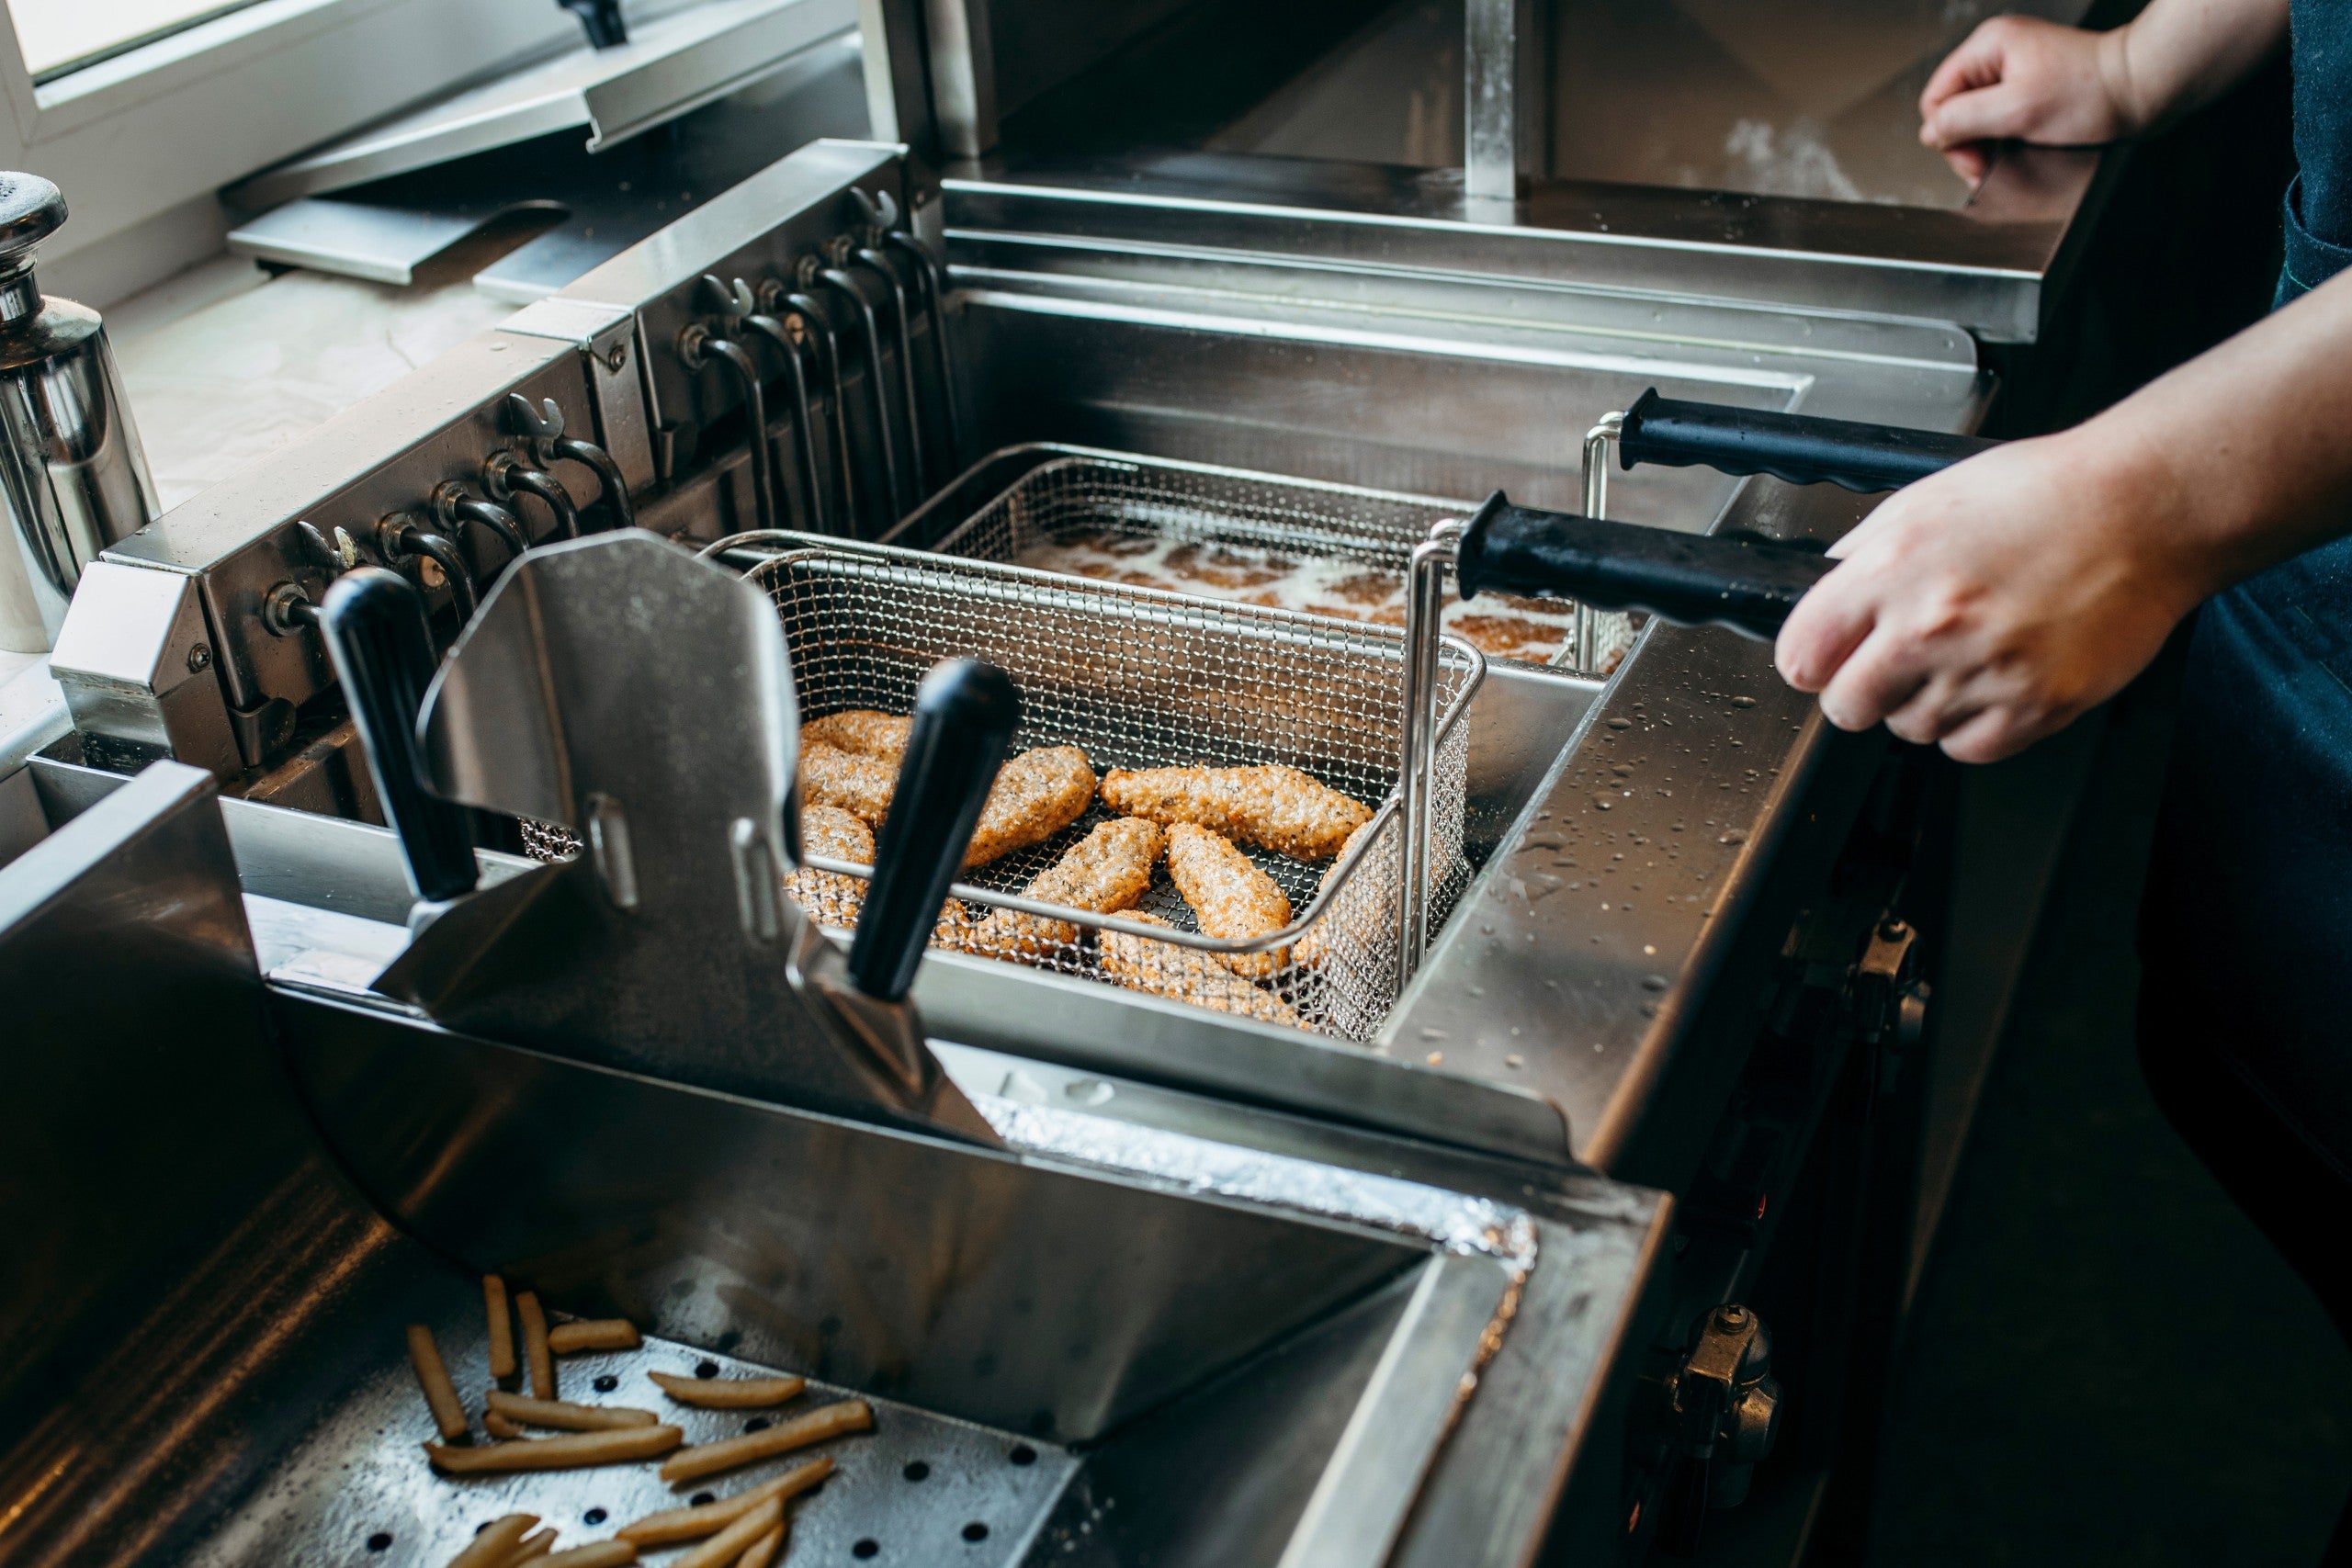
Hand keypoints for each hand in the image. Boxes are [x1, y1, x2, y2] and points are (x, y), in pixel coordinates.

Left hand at [1774, 434, 2204, 763]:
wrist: (2146, 508)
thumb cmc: (2047, 493)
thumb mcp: (1929, 498)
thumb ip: (1866, 549)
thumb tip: (1827, 584)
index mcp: (1892, 569)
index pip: (1802, 654)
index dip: (1813, 658)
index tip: (1826, 658)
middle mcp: (1931, 625)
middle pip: (1846, 706)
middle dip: (1860, 690)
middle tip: (1891, 666)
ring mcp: (1984, 671)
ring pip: (1909, 730)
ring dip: (1923, 705)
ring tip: (1963, 658)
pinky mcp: (2036, 706)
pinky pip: (1968, 749)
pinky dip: (1971, 727)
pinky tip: (1992, 682)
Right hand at [1919, 15, 2139, 184]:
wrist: (2142, 89)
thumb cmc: (2094, 92)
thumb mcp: (2017, 110)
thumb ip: (1963, 119)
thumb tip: (1931, 132)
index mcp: (1988, 45)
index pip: (1936, 97)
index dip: (1947, 133)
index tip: (1974, 157)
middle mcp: (1998, 53)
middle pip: (1954, 108)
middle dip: (1968, 142)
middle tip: (1990, 163)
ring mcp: (2015, 69)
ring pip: (1976, 116)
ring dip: (1988, 143)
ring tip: (2012, 153)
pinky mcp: (2031, 86)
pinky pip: (2000, 116)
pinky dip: (2006, 137)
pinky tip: (2024, 143)